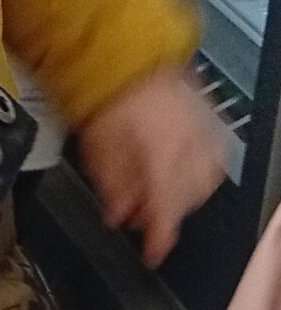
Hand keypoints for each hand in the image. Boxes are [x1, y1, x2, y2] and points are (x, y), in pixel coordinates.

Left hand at [79, 66, 226, 265]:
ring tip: (151, 191)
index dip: (159, 240)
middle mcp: (190, 146)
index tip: (152, 256)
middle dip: (160, 211)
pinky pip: (211, 163)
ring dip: (178, 195)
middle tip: (138, 214)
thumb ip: (111, 185)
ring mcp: (206, 134)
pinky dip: (193, 175)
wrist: (125, 53)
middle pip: (184, 200)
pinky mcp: (212, 124)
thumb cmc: (106, 91)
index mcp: (161, 154)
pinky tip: (174, 172)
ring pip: (201, 185)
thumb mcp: (97, 144)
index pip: (167, 211)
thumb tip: (118, 217)